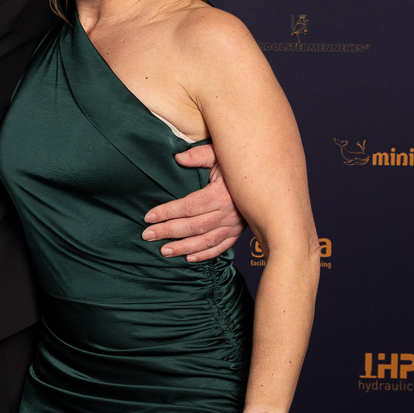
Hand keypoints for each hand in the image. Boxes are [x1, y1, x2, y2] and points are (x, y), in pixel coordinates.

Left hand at [142, 145, 242, 260]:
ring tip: (164, 251)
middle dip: (169, 231)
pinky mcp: (238, 232)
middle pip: (194, 226)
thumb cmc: (239, 164)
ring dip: (183, 247)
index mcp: (221, 194)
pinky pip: (221, 247)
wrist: (265, 179)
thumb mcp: (220, 154)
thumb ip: (199, 155)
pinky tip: (189, 258)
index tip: (149, 217)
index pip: (189, 206)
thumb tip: (178, 158)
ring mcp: (234, 225)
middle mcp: (228, 212)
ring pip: (206, 240)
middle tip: (148, 235)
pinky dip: (205, 254)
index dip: (167, 212)